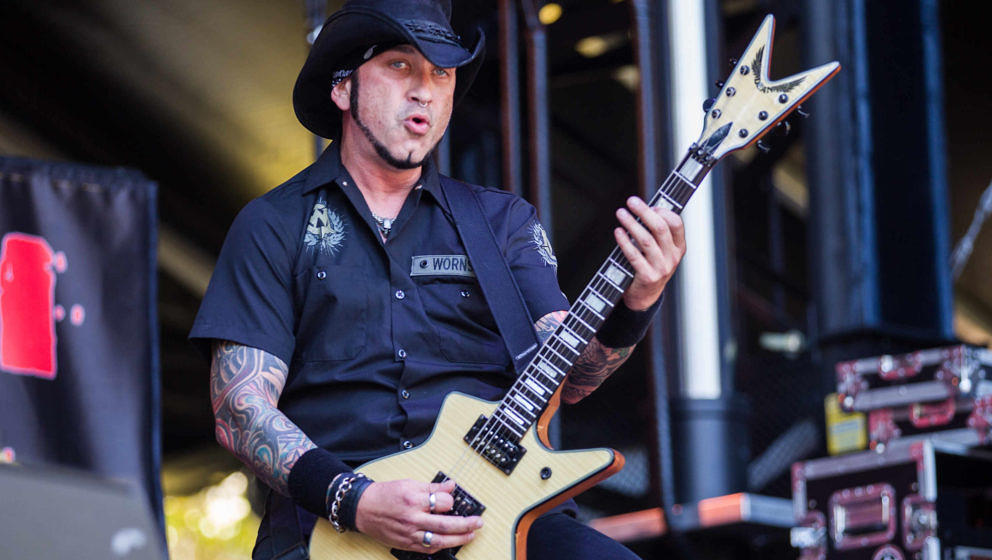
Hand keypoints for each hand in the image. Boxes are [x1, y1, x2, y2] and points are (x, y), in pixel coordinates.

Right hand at [354, 478, 482, 552]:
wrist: (363, 509)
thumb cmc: (385, 495)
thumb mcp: (409, 484)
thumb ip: (432, 487)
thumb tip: (451, 486)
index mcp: (413, 500)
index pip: (442, 502)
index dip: (451, 500)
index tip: (452, 499)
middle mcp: (413, 519)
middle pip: (446, 524)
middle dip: (466, 524)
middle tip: (478, 523)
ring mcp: (410, 534)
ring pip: (439, 540)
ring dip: (458, 539)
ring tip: (470, 535)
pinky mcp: (406, 544)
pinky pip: (428, 548)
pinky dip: (442, 546)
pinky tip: (451, 543)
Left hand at [614, 196, 685, 310]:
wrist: (644, 296)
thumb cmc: (649, 266)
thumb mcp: (659, 250)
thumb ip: (655, 232)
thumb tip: (644, 208)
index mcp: (679, 248)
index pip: (676, 223)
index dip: (662, 211)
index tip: (649, 205)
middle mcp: (673, 257)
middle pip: (660, 228)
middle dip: (644, 212)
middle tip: (631, 201)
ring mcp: (661, 268)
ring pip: (646, 240)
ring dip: (632, 224)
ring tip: (621, 213)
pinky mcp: (648, 277)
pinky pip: (634, 256)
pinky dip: (625, 242)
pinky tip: (618, 232)